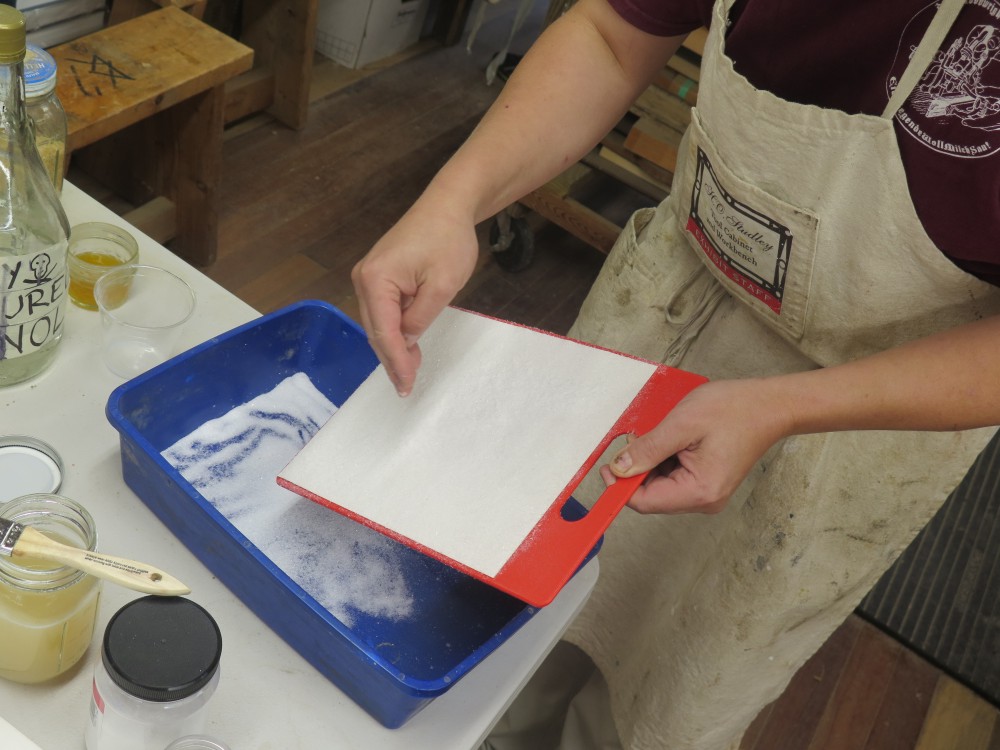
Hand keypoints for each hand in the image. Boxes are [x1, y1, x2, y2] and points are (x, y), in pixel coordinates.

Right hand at [352, 200, 479, 395]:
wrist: (447, 205)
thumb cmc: (448, 240)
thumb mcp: (443, 285)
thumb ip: (421, 317)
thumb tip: (407, 341)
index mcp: (376, 279)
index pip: (384, 332)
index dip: (396, 362)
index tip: (407, 385)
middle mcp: (363, 279)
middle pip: (375, 330)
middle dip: (392, 359)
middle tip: (407, 386)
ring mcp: (367, 276)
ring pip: (378, 323)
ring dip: (393, 347)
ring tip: (410, 370)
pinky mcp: (377, 275)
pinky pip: (383, 311)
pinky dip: (394, 330)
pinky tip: (408, 345)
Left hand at [600, 379, 791, 513]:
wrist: (770, 405)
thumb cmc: (734, 410)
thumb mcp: (682, 424)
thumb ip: (647, 450)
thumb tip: (618, 469)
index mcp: (699, 491)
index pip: (644, 502)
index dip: (620, 485)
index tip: (607, 464)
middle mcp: (704, 500)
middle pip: (651, 496)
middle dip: (638, 469)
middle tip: (640, 437)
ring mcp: (707, 493)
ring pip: (660, 486)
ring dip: (652, 462)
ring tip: (666, 433)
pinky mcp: (708, 483)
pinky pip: (674, 478)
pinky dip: (665, 460)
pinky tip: (674, 438)